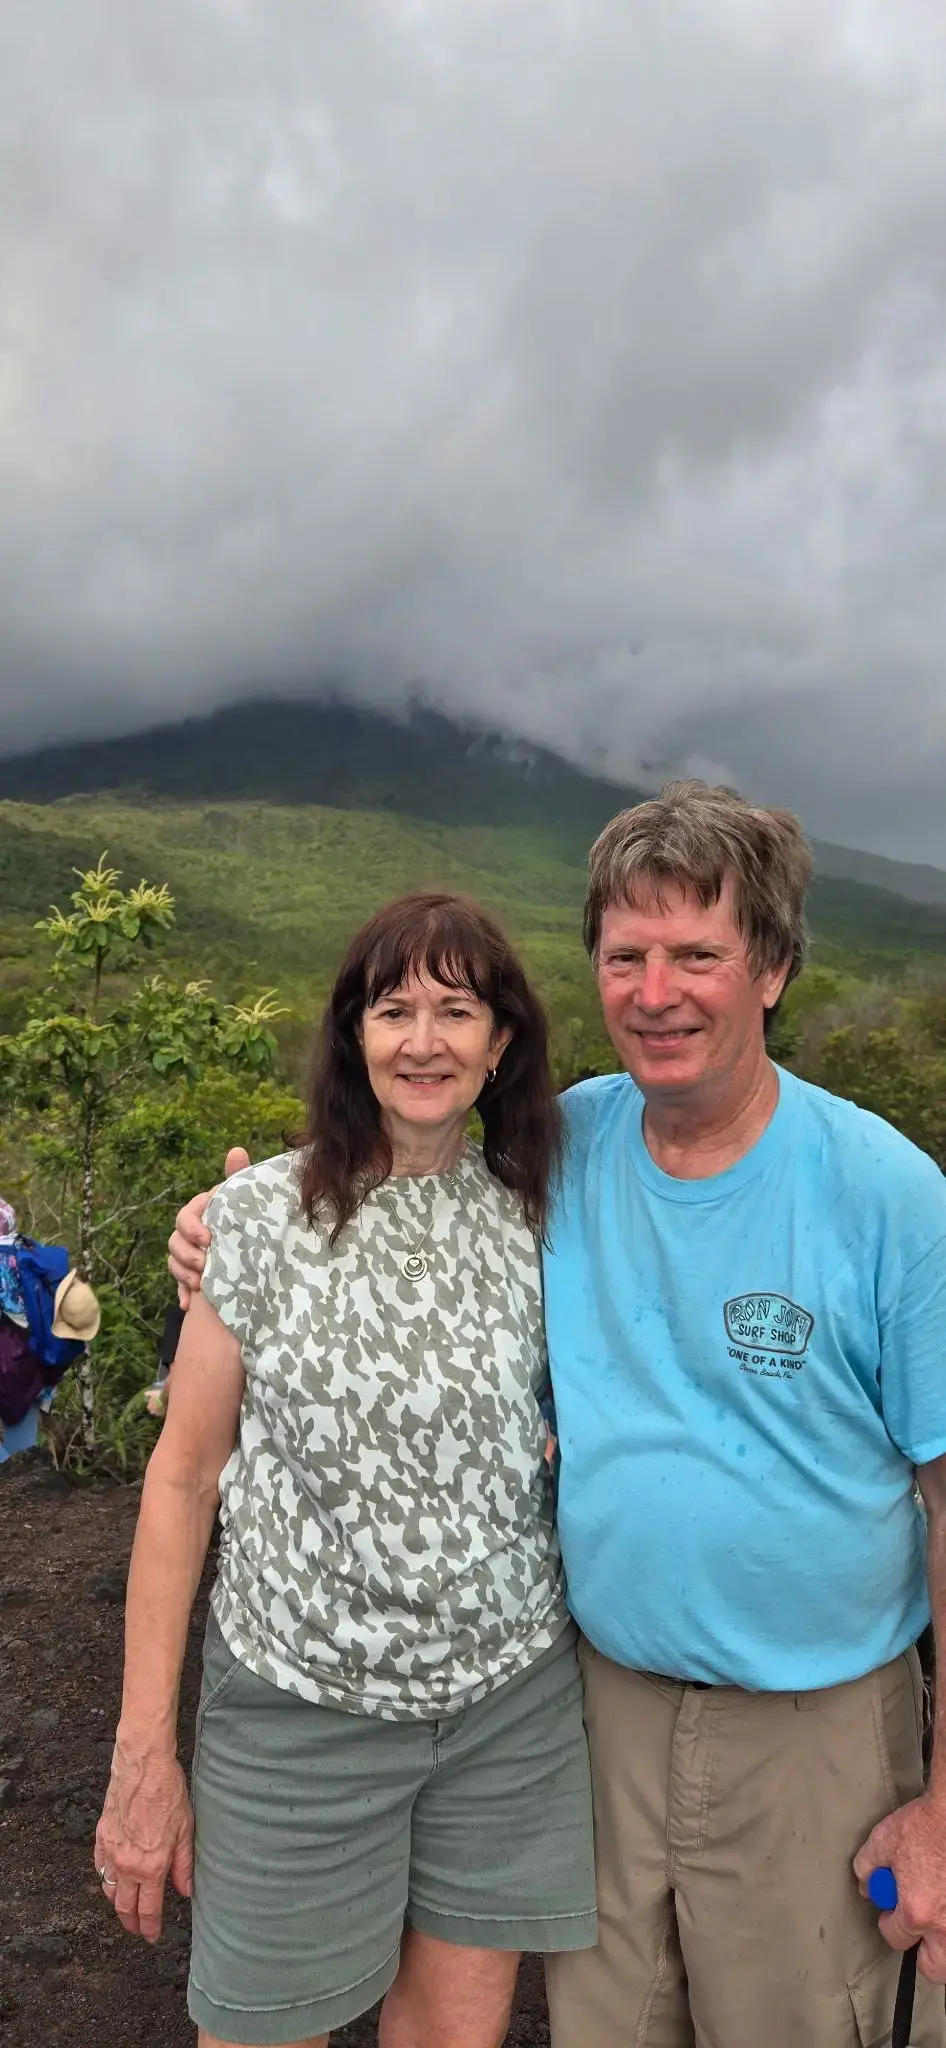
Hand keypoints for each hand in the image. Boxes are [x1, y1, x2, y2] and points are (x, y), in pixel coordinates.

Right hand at [94, 1741, 193, 1941]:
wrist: (143, 1767)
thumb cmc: (168, 1793)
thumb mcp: (186, 1830)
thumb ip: (184, 1865)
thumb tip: (186, 1890)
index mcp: (151, 1867)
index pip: (148, 1909)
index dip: (150, 1927)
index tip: (152, 1936)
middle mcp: (127, 1865)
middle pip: (124, 1906)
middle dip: (130, 1922)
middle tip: (137, 1929)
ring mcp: (111, 1851)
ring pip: (108, 1889)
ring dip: (116, 1902)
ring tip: (126, 1906)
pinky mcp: (101, 1836)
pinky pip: (99, 1866)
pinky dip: (105, 1876)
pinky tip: (112, 1876)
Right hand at [168, 1146, 249, 1306]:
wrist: (263, 1259)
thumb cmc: (252, 1222)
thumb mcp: (246, 1201)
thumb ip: (238, 1178)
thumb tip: (236, 1149)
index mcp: (204, 1212)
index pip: (185, 1215)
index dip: (191, 1227)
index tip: (208, 1239)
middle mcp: (193, 1232)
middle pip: (174, 1240)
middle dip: (185, 1253)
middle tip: (204, 1265)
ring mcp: (191, 1255)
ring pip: (173, 1262)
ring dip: (183, 1273)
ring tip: (200, 1284)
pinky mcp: (193, 1276)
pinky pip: (178, 1284)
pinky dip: (182, 1293)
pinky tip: (187, 1303)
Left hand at [854, 1791, 945, 1980]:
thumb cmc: (926, 1823)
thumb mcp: (884, 1839)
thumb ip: (868, 1865)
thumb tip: (865, 1883)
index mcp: (917, 1912)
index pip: (895, 1938)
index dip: (888, 1923)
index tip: (891, 1914)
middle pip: (934, 1966)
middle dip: (923, 1953)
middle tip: (920, 1932)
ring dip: (943, 1943)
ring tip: (938, 1920)